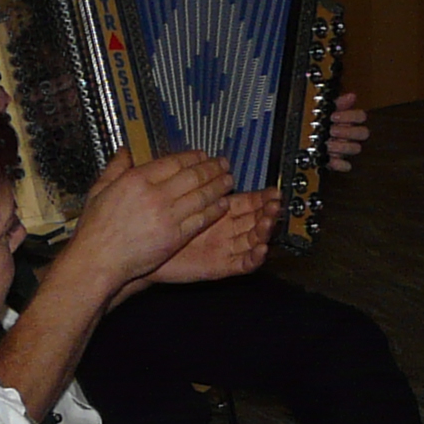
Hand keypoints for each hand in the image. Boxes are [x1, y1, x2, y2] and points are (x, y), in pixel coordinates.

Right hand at [60, 150, 234, 294]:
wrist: (99, 260)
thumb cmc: (96, 227)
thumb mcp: (99, 190)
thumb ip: (115, 168)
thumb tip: (125, 150)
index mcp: (136, 179)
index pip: (173, 162)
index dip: (193, 157)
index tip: (203, 155)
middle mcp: (155, 195)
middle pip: (193, 176)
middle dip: (212, 168)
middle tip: (224, 163)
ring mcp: (168, 216)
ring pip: (202, 196)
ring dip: (219, 186)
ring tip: (229, 180)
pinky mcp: (176, 236)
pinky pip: (201, 219)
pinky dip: (214, 210)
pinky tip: (223, 204)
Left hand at [148, 188, 277, 284]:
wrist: (148, 253)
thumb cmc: (158, 226)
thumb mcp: (172, 198)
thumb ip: (185, 179)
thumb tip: (196, 157)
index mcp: (221, 212)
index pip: (249, 202)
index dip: (263, 197)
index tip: (273, 191)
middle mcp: (227, 229)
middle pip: (256, 220)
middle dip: (268, 212)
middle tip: (275, 205)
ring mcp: (226, 248)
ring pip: (254, 240)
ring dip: (264, 232)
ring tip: (268, 222)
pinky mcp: (222, 266)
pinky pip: (243, 264)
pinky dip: (254, 258)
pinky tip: (260, 249)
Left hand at [325, 92, 369, 171]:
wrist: (304, 140)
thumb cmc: (318, 124)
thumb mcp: (326, 110)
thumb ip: (338, 103)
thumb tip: (351, 96)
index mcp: (348, 121)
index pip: (361, 116)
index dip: (351, 116)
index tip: (335, 116)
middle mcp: (349, 135)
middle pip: (363, 133)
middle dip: (349, 131)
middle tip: (333, 130)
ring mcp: (344, 148)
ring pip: (356, 148)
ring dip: (343, 146)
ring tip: (328, 144)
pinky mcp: (337, 161)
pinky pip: (345, 165)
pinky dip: (339, 164)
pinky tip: (331, 159)